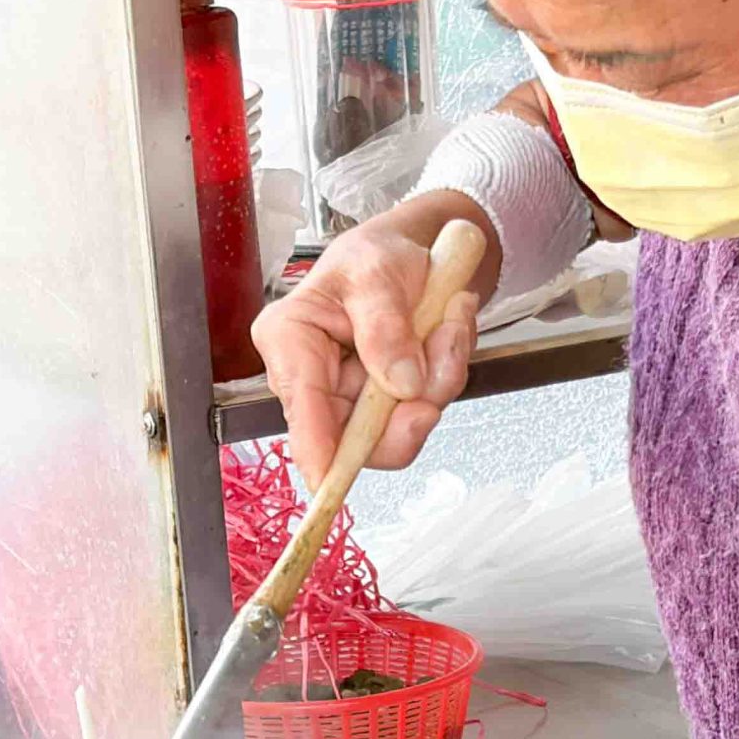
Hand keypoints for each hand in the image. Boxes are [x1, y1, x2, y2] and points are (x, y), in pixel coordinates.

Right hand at [249, 199, 485, 481]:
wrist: (410, 253)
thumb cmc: (375, 256)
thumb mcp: (376, 272)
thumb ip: (385, 326)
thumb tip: (400, 383)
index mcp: (289, 341)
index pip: (301, 410)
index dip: (317, 454)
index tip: (329, 485)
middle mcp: (314, 382)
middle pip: (355, 438)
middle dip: (411, 405)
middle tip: (443, 349)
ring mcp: (353, 399)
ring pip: (401, 428)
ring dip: (439, 378)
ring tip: (446, 321)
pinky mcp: (388, 406)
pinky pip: (425, 410)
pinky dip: (448, 373)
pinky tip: (445, 331)